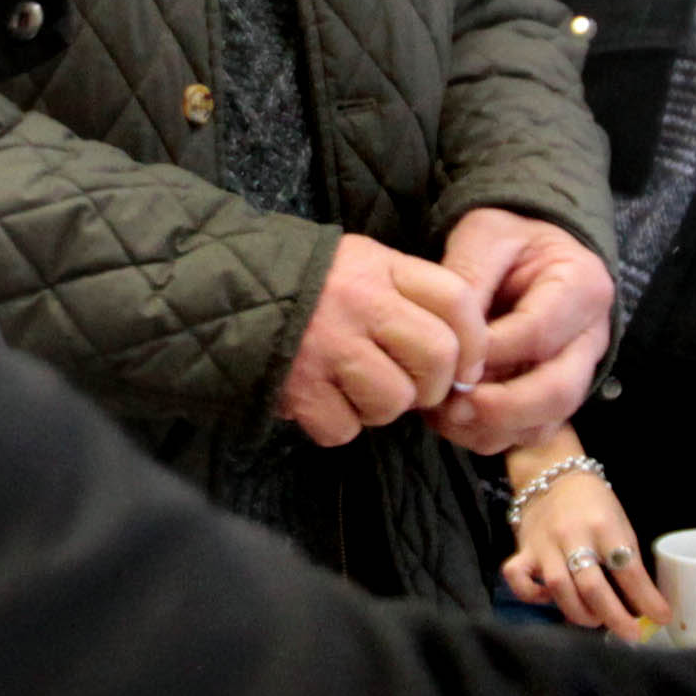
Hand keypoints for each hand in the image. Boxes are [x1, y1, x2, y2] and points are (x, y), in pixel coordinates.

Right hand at [277, 235, 482, 444]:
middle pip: (437, 355)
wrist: (222, 290)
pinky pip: (343, 427)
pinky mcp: (297, 385)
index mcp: (381, 267)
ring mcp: (327, 344)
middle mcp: (358, 302)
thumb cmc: (309, 289)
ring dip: (380, 408)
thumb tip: (462, 365)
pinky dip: (336, 425)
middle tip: (410, 388)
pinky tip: (321, 400)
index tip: (464, 367)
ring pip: (392, 400)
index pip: (455, 300)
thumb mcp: (362, 268)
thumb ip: (410, 300)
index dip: (474, 342)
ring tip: (356, 390)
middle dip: (432, 386)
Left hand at [436, 209, 612, 451]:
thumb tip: (451, 338)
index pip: (539, 333)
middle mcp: (591, 338)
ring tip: (444, 414)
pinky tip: (453, 419)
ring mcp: (578, 374)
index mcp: (583, 286)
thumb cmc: (508, 240)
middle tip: (450, 406)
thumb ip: (468, 279)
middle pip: (558, 391)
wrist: (526, 252)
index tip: (448, 357)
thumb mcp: (484, 236)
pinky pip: (529, 435)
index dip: (491, 352)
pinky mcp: (555, 399)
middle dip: (501, 407)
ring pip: (546, 423)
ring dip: (491, 428)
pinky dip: (489, 436)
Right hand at [503, 452, 667, 635]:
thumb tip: (641, 604)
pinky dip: (532, 596)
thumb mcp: (620, 523)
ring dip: (580, 613)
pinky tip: (550, 600)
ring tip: (595, 620)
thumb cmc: (594, 503)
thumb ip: (627, 560)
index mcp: (604, 526)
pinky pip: (518, 579)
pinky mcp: (522, 550)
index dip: (647, 598)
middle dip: (614, 616)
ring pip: (559, 589)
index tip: (661, 618)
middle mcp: (573, 535)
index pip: (628, 569)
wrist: (551, 473)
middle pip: (591, 586)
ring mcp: (544, 544)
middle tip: (630, 634)